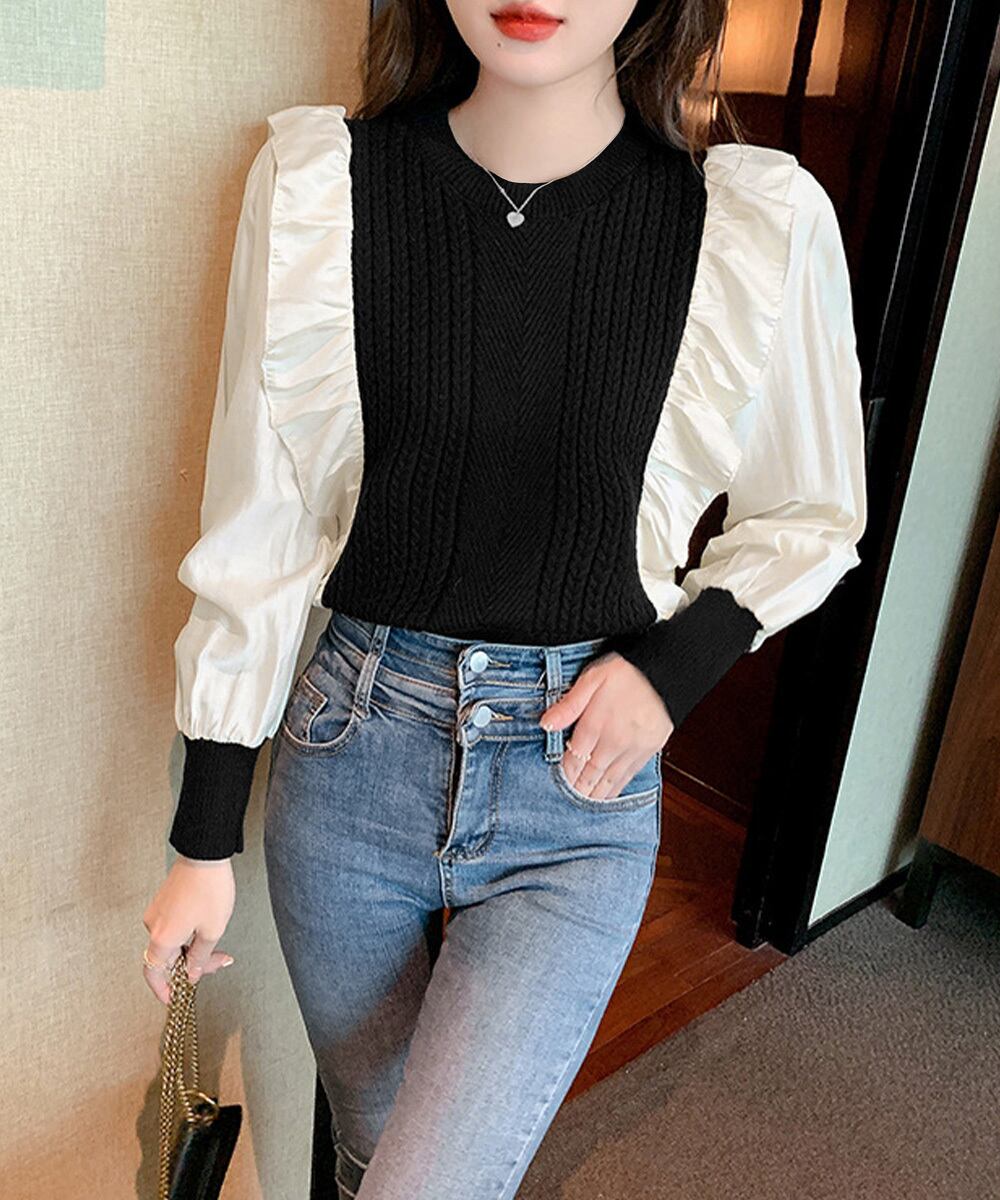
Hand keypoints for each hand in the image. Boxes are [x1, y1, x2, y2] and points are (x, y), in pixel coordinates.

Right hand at [142, 855, 236, 1003]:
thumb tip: (190, 975)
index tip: (175, 997)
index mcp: (162, 938)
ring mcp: (157, 912)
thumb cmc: (209, 889)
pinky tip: (205, 927)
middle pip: (167, 958)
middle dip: (192, 965)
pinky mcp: (163, 901)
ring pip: (171, 942)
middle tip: (218, 961)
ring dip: (192, 948)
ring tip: (216, 941)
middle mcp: (153, 926)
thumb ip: (200, 958)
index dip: (163, 989)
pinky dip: (187, 934)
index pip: (153, 973)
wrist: (205, 854)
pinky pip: (172, 927)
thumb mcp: (212, 930)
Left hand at [540, 651, 673, 798]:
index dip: (564, 774)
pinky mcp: (650, 749)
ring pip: (610, 779)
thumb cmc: (627, 670)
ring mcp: (634, 748)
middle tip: (566, 804)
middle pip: (590, 774)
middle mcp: (615, 742)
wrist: (666, 669)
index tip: (555, 783)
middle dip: (578, 790)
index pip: (574, 759)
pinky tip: (609, 794)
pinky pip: (629, 775)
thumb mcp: (591, 679)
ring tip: (584, 805)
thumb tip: (545, 724)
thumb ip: (568, 705)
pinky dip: (617, 788)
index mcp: (596, 725)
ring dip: (596, 794)